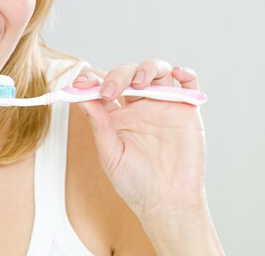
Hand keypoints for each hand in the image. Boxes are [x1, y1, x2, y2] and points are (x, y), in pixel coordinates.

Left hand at [73, 60, 206, 220]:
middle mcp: (138, 105)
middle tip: (110, 90)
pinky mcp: (186, 111)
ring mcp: (162, 106)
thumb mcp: (110, 155)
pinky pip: (189, 84)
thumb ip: (99, 126)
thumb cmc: (135, 183)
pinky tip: (177, 74)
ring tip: (140, 82)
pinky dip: (185, 74)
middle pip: (127, 74)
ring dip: (147, 68)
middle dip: (117, 75)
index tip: (81, 83)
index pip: (102, 86)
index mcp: (115, 114)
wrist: (167, 203)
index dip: (91, 80)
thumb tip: (82, 100)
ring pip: (156, 71)